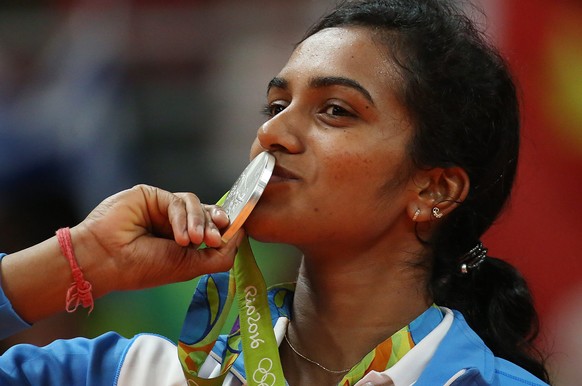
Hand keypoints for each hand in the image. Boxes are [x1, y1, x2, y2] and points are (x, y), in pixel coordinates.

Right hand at [73, 184, 242, 293]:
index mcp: (182, 241)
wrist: (107, 260)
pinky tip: (179, 236)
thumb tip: (242, 235)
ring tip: (193, 241)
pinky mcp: (152, 195)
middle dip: (214, 225)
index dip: (225, 228)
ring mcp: (162, 208)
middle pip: (206, 213)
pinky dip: (182, 218)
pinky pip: (178, 200)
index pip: (212, 228)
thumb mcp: (188, 267)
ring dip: (199, 222)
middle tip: (212, 240)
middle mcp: (174, 223)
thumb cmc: (143, 268)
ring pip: (195, 204)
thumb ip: (219, 256)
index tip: (233, 234)